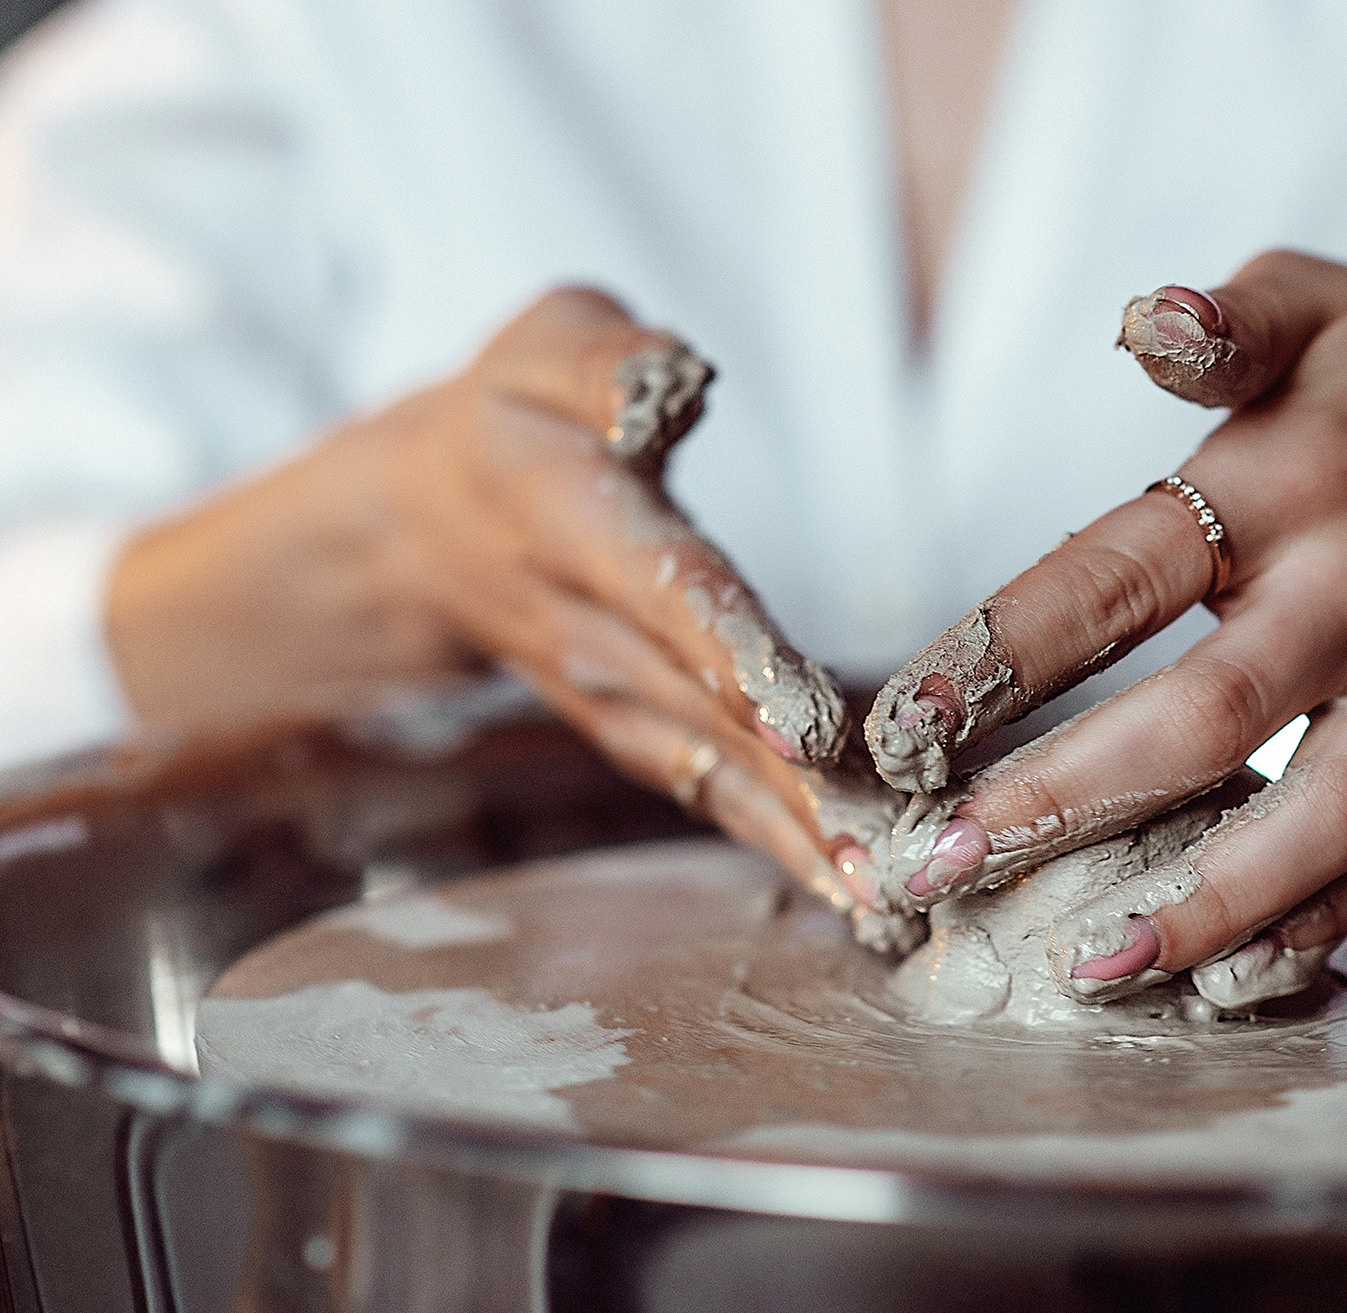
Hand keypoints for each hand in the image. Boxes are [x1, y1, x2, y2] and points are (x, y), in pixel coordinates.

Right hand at [107, 287, 892, 912]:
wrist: (421, 524)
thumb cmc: (516, 413)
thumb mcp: (546, 345)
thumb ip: (607, 361)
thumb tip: (675, 377)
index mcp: (574, 519)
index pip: (663, 585)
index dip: (733, 651)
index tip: (804, 721)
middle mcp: (594, 627)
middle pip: (703, 712)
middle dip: (794, 787)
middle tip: (889, 852)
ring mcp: (612, 696)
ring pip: (711, 773)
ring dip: (797, 840)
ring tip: (889, 898)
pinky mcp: (638, 733)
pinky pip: (712, 795)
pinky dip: (782, 848)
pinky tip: (859, 897)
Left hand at [865, 251, 1346, 999]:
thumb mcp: (1326, 300)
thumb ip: (1222, 321)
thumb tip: (1136, 320)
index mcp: (1290, 480)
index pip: (1119, 575)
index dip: (1003, 655)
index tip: (902, 730)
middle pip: (1206, 714)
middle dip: (1065, 801)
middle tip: (939, 869)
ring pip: (1320, 813)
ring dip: (1203, 901)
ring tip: (1088, 967)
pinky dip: (1316, 921)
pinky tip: (1226, 973)